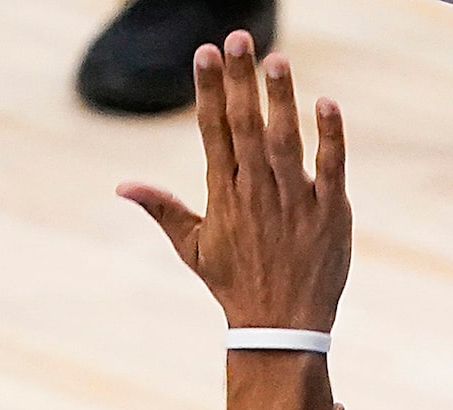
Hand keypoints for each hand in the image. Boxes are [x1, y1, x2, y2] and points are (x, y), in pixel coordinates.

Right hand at [119, 36, 349, 334]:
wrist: (280, 329)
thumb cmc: (235, 286)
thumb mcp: (193, 248)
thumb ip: (162, 209)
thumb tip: (122, 186)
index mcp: (223, 195)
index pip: (213, 132)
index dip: (209, 90)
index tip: (205, 53)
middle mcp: (256, 193)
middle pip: (245, 126)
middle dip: (240, 81)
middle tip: (238, 38)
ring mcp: (294, 203)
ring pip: (285, 142)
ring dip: (280, 100)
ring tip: (277, 61)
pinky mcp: (329, 214)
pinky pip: (330, 169)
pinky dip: (330, 138)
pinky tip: (326, 105)